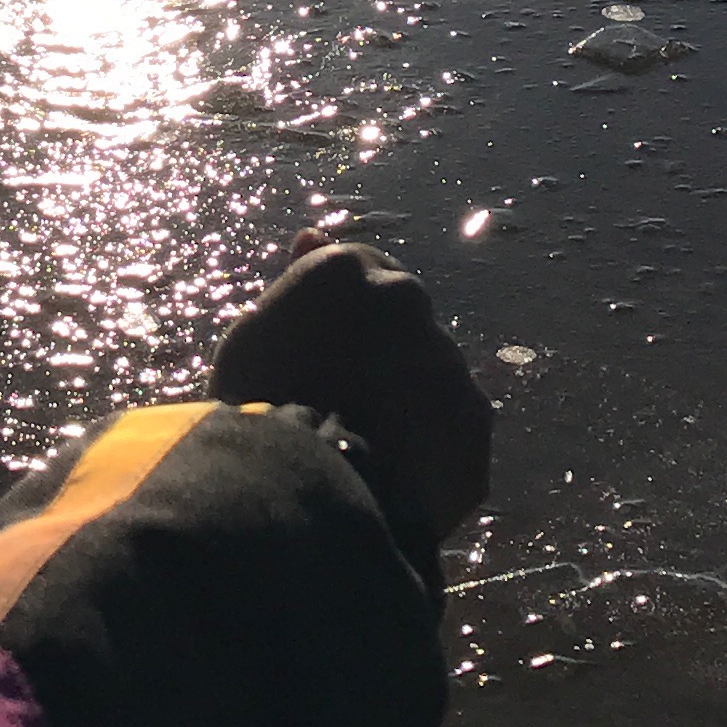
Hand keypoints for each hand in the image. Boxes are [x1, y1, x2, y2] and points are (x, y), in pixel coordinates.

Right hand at [209, 235, 492, 548]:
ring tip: (366, 454)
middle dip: (381, 358)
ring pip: (432, 380)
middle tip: (343, 405)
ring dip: (409, 406)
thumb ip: (294, 285)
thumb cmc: (255, 408)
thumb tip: (313, 237)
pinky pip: (455, 436)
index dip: (341, 321)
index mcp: (347, 269)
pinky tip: (395, 482)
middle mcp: (408, 300)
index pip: (356, 278)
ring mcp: (448, 360)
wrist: (301, 489)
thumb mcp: (252, 335)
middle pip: (399, 325)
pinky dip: (433, 455)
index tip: (324, 358)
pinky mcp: (474, 422)